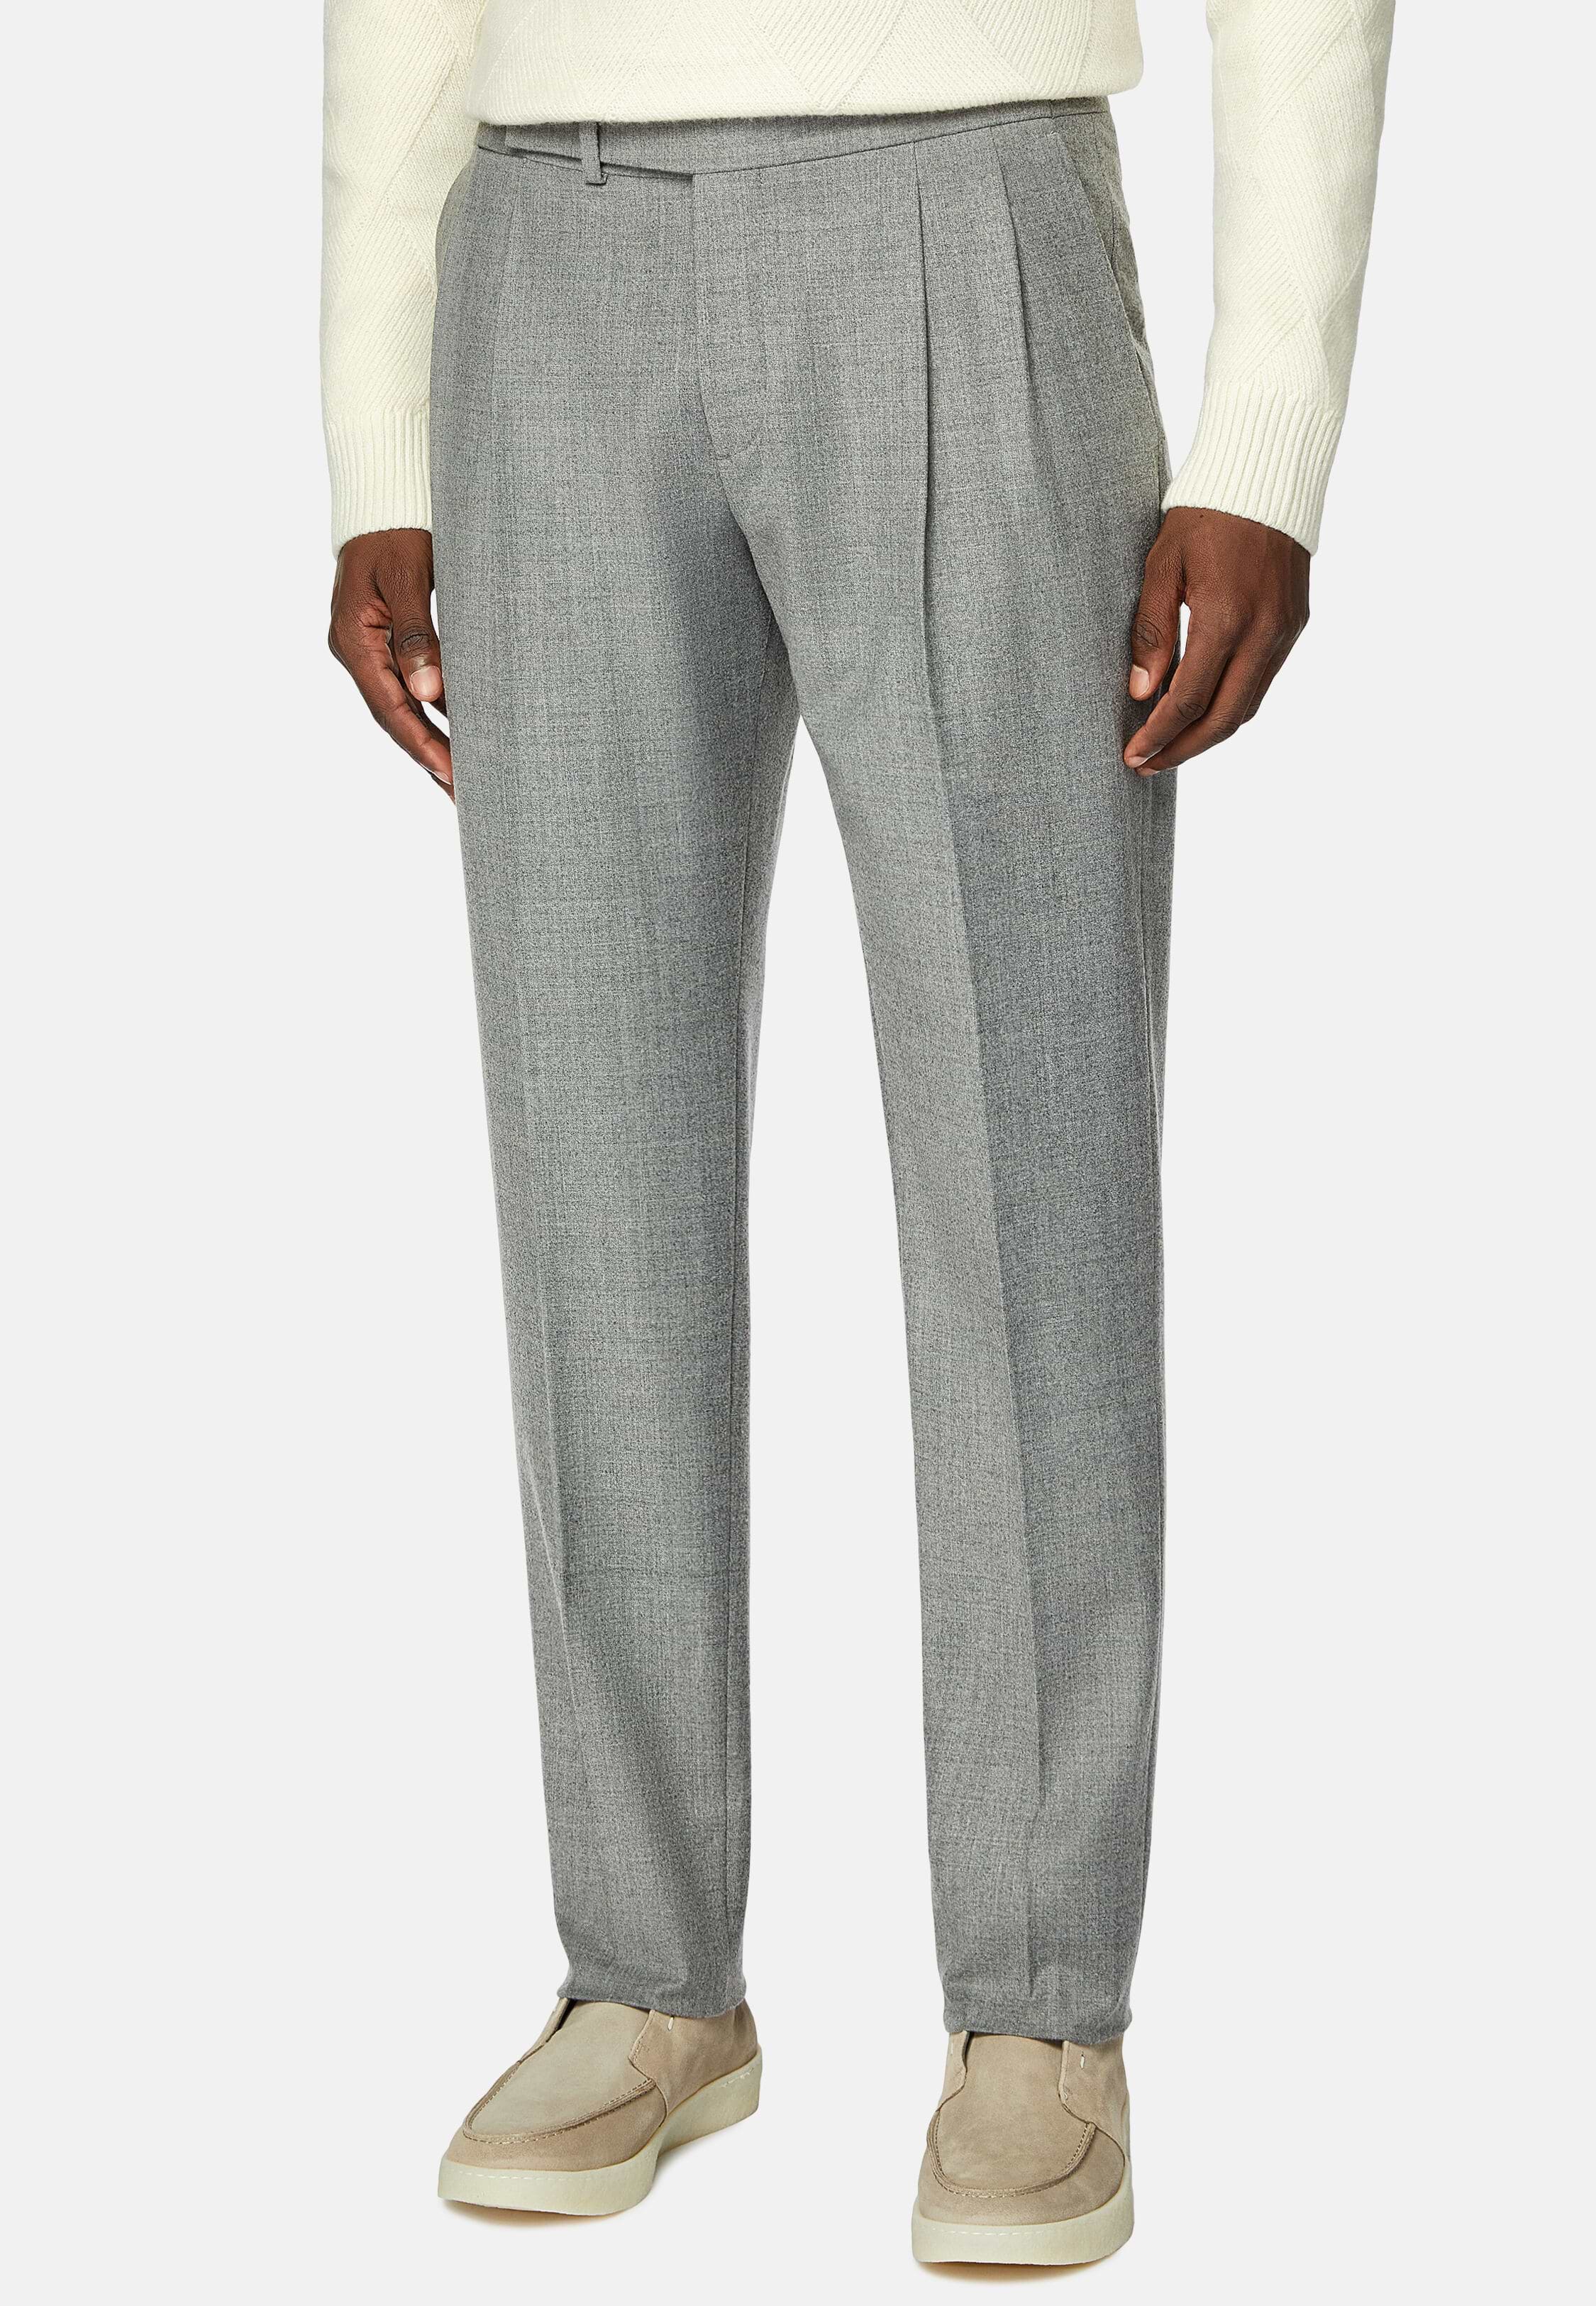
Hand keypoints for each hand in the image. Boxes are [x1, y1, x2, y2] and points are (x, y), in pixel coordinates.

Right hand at [328, 529, 452, 797]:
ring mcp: (367, 648)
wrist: (382, 500)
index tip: (452, 774)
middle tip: (465, 794)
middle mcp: (356, 650)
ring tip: (463, 777)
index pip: (390, 707)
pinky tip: (454, 734)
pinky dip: (431, 712)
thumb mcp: (406, 579)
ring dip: (431, 740)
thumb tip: (429, 695)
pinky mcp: (383, 641)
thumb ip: (417, 635)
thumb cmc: (396, 531)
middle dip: (429, 755)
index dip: (422, 744)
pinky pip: (406, 686)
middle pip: (394, 716)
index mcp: (354, 640)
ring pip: (400, 706)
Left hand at [1124, 508, 1308, 775]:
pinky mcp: (1296, 624)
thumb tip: (1141, 692)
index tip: (1133, 755)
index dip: (1159, 735)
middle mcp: (1263, 633)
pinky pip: (1263, 681)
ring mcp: (1285, 631)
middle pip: (1224, 719)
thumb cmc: (1206, 514)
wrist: (1268, 474)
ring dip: (1209, 734)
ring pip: (1248, 705)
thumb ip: (1152, 631)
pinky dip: (1232, 704)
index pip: (1189, 699)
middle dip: (1184, 749)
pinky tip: (1204, 708)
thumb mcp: (1163, 565)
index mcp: (1225, 618)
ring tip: (1172, 746)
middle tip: (1148, 765)